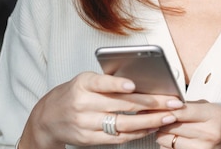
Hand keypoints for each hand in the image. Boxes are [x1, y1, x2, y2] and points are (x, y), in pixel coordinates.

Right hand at [18, 72, 182, 148]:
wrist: (47, 118)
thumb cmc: (74, 94)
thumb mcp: (86, 81)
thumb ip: (108, 81)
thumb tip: (141, 83)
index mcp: (83, 84)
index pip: (102, 83)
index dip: (118, 85)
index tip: (134, 85)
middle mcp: (83, 104)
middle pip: (121, 104)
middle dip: (151, 103)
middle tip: (172, 101)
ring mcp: (86, 124)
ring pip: (123, 123)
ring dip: (150, 120)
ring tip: (169, 116)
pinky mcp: (90, 139)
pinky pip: (118, 137)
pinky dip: (138, 132)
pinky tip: (152, 127)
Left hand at [156, 100, 220, 148]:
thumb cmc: (220, 125)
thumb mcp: (212, 109)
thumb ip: (191, 106)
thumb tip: (167, 103)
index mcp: (214, 115)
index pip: (182, 111)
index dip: (167, 108)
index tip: (160, 107)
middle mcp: (210, 133)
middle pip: (172, 125)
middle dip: (162, 121)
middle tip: (159, 117)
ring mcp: (203, 148)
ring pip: (167, 139)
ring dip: (162, 134)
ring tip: (166, 129)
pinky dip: (167, 145)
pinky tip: (174, 139)